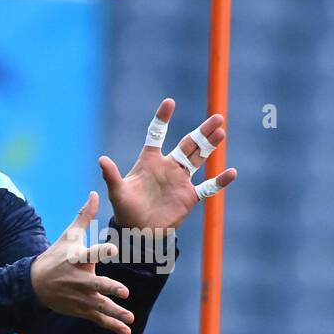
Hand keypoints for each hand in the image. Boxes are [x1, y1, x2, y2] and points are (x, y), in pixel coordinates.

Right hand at [30, 191, 134, 333]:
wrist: (36, 283)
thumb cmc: (57, 255)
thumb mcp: (69, 235)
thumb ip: (85, 215)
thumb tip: (94, 192)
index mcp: (77, 259)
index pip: (90, 254)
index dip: (102, 251)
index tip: (113, 249)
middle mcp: (79, 279)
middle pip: (96, 285)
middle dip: (110, 289)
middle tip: (124, 292)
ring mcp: (80, 296)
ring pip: (100, 306)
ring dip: (115, 312)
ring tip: (130, 318)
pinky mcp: (81, 309)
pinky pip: (98, 318)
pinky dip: (112, 326)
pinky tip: (126, 331)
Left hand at [98, 98, 237, 231]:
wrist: (139, 231)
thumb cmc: (125, 209)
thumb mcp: (117, 192)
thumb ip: (111, 176)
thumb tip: (101, 159)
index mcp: (150, 160)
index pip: (157, 135)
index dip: (163, 119)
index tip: (169, 102)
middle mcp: (168, 166)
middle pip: (188, 143)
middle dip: (202, 131)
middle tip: (217, 117)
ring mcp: (181, 180)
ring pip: (200, 158)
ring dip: (211, 146)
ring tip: (222, 132)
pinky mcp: (190, 197)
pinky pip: (208, 187)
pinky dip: (220, 181)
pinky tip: (231, 172)